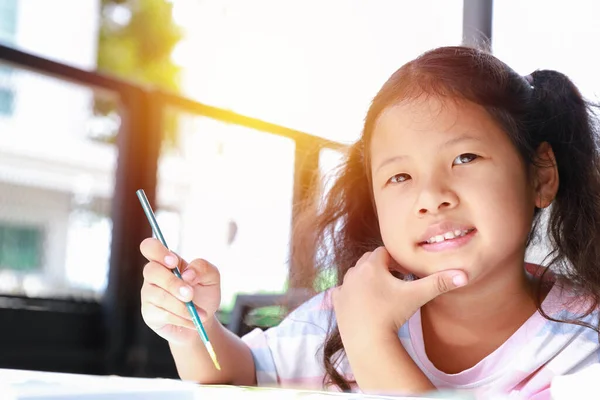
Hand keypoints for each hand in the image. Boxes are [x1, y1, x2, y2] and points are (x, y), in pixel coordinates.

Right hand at [140, 238, 220, 344]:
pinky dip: (182, 318)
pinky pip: (162, 314)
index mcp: (166, 261)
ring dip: (181, 305)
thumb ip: (202, 268)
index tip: (174, 263)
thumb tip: (187, 274)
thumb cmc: (204, 294)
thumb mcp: (211, 277)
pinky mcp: (149, 313)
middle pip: (150, 271)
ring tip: (199, 313)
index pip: (149, 247)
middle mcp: (153, 276)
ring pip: (158, 296)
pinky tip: (193, 320)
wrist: (203, 320)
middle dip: (173, 283)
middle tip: (190, 294)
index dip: (158, 252)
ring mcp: (148, 294)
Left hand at [332, 246, 467, 337]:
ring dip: (368, 279)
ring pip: (356, 275)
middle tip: (396, 281)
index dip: (397, 261)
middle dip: (383, 267)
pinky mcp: (337, 302)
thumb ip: (439, 283)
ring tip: (382, 292)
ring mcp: (343, 287)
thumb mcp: (417, 296)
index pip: (385, 253)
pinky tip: (362, 301)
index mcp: (372, 265)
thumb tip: (465, 274)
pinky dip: (352, 293)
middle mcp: (354, 272)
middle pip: (369, 261)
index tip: (406, 272)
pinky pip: (344, 291)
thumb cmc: (392, 315)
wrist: (368, 341)